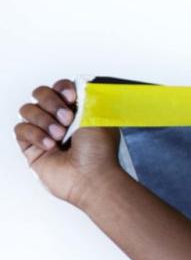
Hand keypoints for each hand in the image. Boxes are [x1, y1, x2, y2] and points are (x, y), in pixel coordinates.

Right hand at [14, 78, 125, 209]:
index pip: (60, 88)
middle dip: (52, 103)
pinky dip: (36, 135)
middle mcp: (59, 119)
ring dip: (44, 120)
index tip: (72, 98)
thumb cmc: (99, 152)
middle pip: (40, 93)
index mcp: (77, 110)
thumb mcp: (99, 116)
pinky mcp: (30, 147)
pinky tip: (51, 146)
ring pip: (27, 110)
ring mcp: (43, 132)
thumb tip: (79, 81)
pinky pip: (21, 129)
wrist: (91, 177)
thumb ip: (86, 95)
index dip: (62, 88)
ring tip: (60, 136)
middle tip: (68, 120)